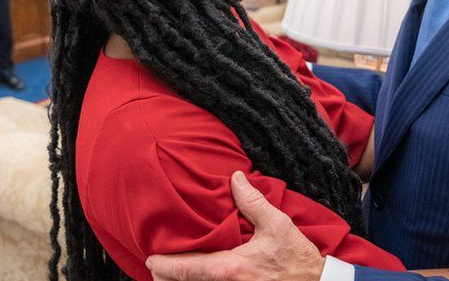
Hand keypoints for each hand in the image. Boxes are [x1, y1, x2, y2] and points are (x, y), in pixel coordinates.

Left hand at [147, 171, 324, 280]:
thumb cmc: (297, 259)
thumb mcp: (277, 225)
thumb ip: (252, 202)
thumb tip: (235, 178)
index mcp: (230, 268)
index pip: (186, 269)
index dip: (163, 266)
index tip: (151, 260)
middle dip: (168, 279)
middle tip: (159, 269)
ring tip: (174, 274)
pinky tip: (199, 278)